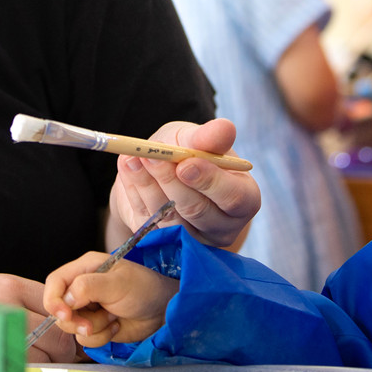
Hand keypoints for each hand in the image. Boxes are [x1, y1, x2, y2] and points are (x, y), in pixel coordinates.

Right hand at [0, 273, 83, 363]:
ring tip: (23, 363)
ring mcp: (3, 335)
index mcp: (7, 286)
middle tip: (51, 355)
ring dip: (45, 364)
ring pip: (47, 356)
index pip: (54, 303)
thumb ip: (11, 297)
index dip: (59, 321)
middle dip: (58, 348)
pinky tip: (10, 371)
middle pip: (56, 332)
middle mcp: (10, 307)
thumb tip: (43, 314)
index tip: (58, 332)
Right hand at [42, 251, 179, 348]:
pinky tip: (116, 325)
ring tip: (113, 317)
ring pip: (71, 327)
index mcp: (85, 268)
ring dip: (94, 327)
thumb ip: (89, 287)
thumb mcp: (118, 283)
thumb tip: (66, 299)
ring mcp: (88, 309)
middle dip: (75, 320)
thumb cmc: (144, 289)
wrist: (164, 311)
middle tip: (91, 323)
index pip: (55, 282)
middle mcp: (82, 288)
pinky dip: (102, 336)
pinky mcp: (96, 326)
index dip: (54, 300)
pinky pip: (85, 338)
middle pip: (59, 309)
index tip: (65, 315)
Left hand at [109, 119, 259, 249]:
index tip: (184, 164)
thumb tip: (225, 128)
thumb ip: (210, 137)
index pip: (233, 197)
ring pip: (169, 218)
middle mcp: (223, 226)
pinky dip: (134, 193)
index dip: (209, 181)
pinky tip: (127, 169)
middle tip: (150, 157)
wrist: (163, 170)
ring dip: (147, 186)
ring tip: (131, 159)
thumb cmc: (191, 152)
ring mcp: (194, 240)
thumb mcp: (199, 138)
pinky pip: (147, 223)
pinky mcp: (165, 244)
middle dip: (170, 182)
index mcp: (244, 198)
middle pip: (197, 211)